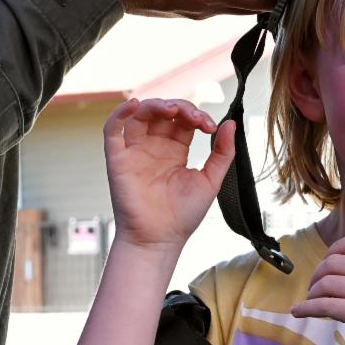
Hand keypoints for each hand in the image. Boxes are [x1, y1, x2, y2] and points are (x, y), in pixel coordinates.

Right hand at [104, 98, 234, 251]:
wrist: (159, 239)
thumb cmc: (182, 216)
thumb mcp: (211, 180)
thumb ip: (223, 152)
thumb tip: (231, 123)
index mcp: (174, 151)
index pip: (183, 120)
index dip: (196, 116)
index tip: (210, 127)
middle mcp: (153, 147)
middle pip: (163, 113)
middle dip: (180, 108)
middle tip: (195, 118)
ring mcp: (135, 151)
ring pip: (140, 115)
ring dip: (156, 105)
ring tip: (172, 110)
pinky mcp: (118, 159)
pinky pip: (112, 130)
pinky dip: (120, 113)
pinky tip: (134, 104)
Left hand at [290, 234, 344, 344]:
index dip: (330, 253)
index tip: (324, 266)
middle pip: (332, 262)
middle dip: (317, 275)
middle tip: (314, 289)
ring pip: (326, 283)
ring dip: (312, 293)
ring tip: (309, 302)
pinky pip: (325, 306)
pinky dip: (307, 308)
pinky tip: (300, 312)